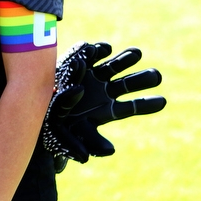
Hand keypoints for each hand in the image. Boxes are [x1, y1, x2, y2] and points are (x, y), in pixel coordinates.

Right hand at [42, 42, 165, 170]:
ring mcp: (94, 76)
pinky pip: (91, 55)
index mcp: (108, 110)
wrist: (37, 109)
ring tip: (137, 54)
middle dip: (143, 79)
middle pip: (129, 84)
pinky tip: (105, 49)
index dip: (147, 104)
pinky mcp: (80, 63)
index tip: (164, 102)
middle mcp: (105, 91)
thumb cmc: (58, 125)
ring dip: (126, 59)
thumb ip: (92, 143)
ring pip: (115, 66)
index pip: (132, 107)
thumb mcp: (74, 137)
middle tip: (157, 77)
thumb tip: (111, 151)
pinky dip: (98, 51)